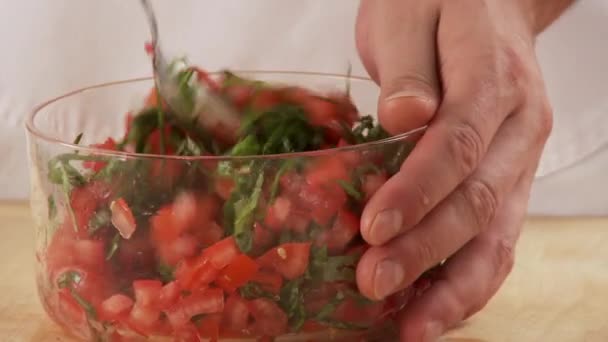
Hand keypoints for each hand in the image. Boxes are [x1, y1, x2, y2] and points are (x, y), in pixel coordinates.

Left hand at [355, 0, 570, 339]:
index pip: (457, 144)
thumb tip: (403, 119)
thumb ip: (407, 68)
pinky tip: (435, 310)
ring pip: (499, 234)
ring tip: (412, 326)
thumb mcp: (410, 16)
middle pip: (477, 200)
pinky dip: (469, 280)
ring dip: (454, 286)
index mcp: (495, 79)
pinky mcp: (508, 182)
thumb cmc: (439, 7)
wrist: (486, 7)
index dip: (417, 191)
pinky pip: (498, 239)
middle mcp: (520, 128)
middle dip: (424, 249)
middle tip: (372, 282)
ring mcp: (520, 160)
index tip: (372, 227)